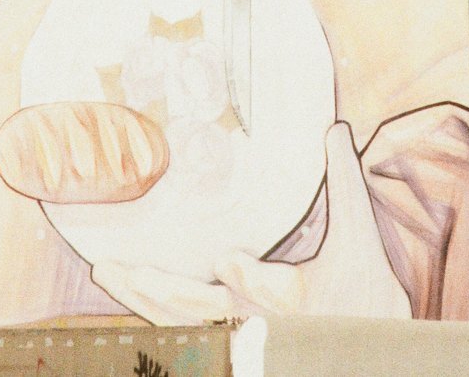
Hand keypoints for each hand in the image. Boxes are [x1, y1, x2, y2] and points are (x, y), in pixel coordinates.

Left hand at [88, 123, 410, 322]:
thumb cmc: (361, 291)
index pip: (267, 289)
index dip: (247, 276)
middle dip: (166, 292)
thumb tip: (334, 127)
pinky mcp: (225, 331)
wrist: (363, 342)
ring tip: (106, 270)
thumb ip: (343, 182)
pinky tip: (124, 287)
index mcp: (293, 296)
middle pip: (204, 309)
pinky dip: (149, 307)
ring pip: (181, 319)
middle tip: (130, 272)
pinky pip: (179, 324)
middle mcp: (257, 316)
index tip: (229, 260)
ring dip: (141, 297)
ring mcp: (237, 328)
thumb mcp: (357, 237)